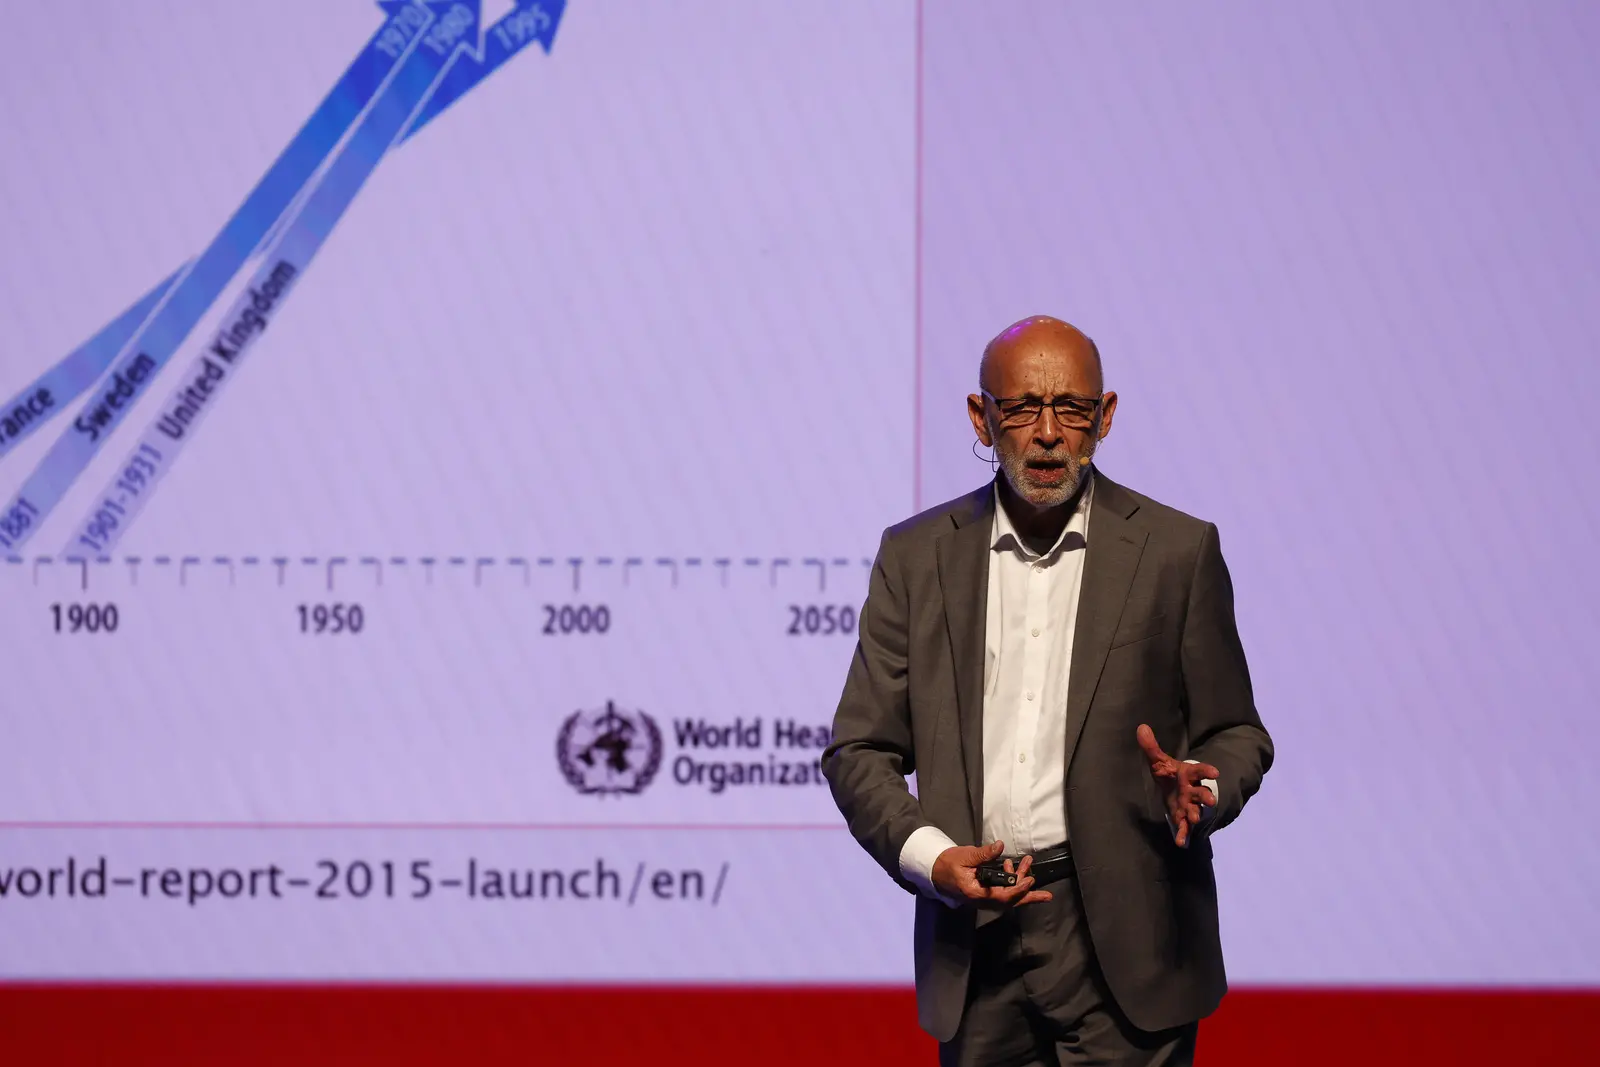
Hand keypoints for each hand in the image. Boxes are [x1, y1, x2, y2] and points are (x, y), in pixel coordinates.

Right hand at [930, 841, 1051, 908]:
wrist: (935, 871)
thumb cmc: (948, 863)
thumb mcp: (965, 856)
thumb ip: (983, 854)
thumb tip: (1000, 846)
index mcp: (976, 893)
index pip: (1001, 896)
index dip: (1017, 889)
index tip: (1029, 880)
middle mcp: (982, 900)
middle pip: (1010, 902)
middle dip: (1028, 897)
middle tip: (1047, 896)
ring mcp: (984, 899)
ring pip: (1008, 897)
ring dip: (1021, 884)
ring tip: (1029, 866)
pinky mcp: (985, 894)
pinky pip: (1002, 893)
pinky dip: (1011, 882)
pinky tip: (1012, 867)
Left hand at [1136, 724, 1218, 847]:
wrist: (1174, 789)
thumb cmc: (1170, 774)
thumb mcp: (1159, 761)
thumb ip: (1151, 747)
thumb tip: (1141, 727)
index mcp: (1188, 775)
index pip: (1199, 771)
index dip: (1207, 771)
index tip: (1215, 772)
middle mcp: (1191, 790)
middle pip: (1202, 793)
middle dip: (1206, 797)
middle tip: (1211, 801)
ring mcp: (1189, 805)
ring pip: (1196, 810)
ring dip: (1196, 814)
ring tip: (1195, 819)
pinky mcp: (1182, 817)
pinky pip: (1184, 826)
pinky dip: (1184, 834)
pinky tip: (1181, 843)